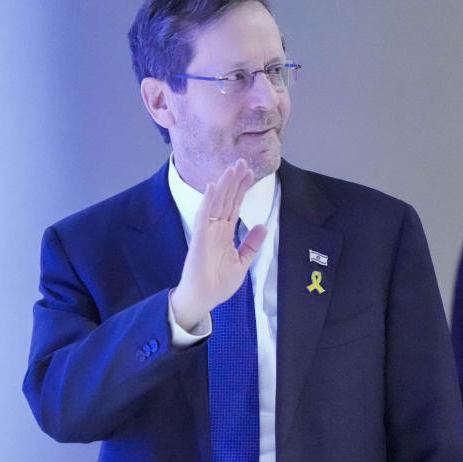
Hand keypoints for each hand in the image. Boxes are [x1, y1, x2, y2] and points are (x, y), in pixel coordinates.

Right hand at [170, 159, 265, 330]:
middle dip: (234, 181)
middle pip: (226, 200)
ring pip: (216, 203)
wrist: (203, 299)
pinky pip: (204, 217)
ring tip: (231, 168)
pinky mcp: (199, 239)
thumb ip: (252, 244)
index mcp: (226, 233)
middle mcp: (216, 229)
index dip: (241, 189)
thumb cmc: (218, 283)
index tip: (249, 173)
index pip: (235, 206)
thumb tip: (262, 225)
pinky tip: (212, 187)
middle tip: (242, 162)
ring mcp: (207, 232)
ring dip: (223, 186)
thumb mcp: (243, 261)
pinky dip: (208, 201)